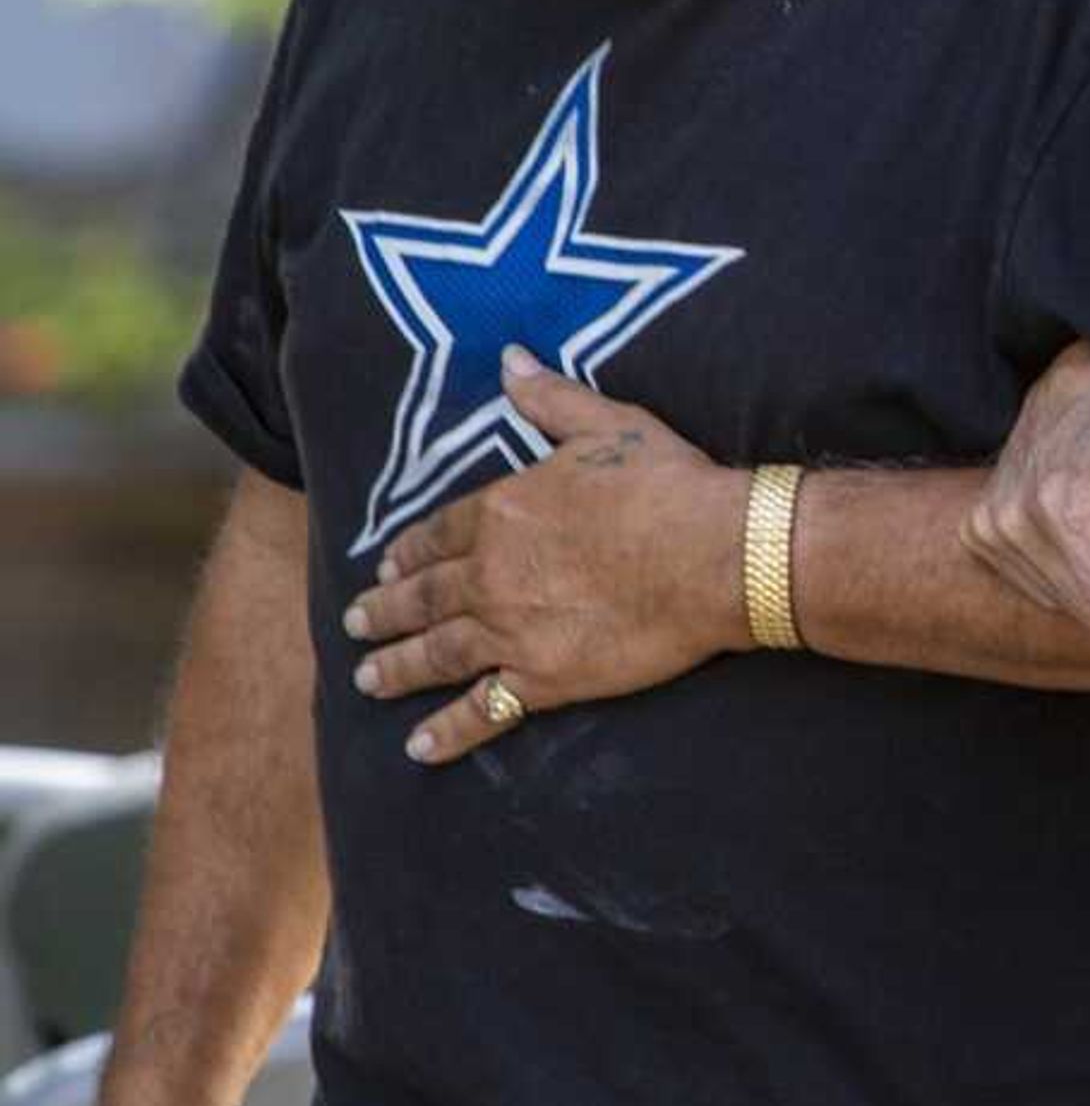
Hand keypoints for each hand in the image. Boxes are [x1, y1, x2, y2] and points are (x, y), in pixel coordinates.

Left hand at [346, 349, 744, 763]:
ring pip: (435, 653)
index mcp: (503, 511)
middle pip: (423, 597)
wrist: (717, 554)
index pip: (437, 534)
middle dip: (385, 611)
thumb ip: (551, 398)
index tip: (387, 566)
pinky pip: (482, 711)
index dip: (408, 552)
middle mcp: (490, 574)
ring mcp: (511, 631)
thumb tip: (510, 358)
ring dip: (396, 668)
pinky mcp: (544, 678)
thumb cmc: (670, 485)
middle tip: (356, 622)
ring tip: (368, 678)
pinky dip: (447, 732)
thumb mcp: (609, 425)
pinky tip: (418, 746)